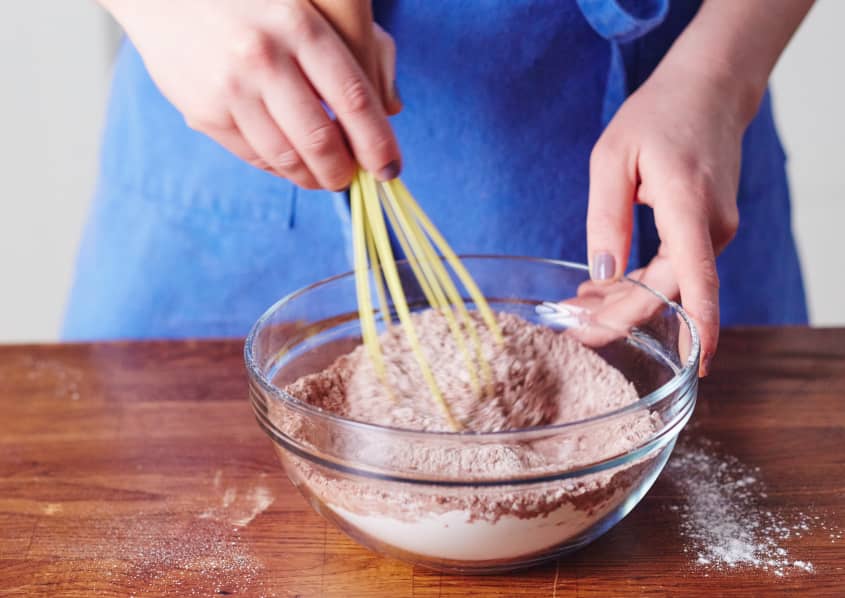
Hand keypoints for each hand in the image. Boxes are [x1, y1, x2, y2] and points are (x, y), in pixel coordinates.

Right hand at [102, 0, 401, 189]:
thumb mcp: (306, 5)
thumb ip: (355, 49)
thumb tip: (393, 107)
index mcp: (300, 25)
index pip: (354, 100)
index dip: (378, 144)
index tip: (390, 169)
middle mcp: (263, 56)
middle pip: (322, 140)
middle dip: (345, 171)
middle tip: (353, 179)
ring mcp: (230, 87)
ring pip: (287, 158)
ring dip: (313, 178)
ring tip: (325, 178)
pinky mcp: (203, 112)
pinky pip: (254, 157)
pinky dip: (280, 170)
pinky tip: (292, 165)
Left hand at [586, 61, 748, 375]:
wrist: (708, 90)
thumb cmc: (658, 115)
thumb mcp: (612, 158)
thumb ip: (606, 218)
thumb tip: (602, 276)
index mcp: (687, 204)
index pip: (697, 276)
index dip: (699, 324)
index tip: (696, 361)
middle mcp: (711, 225)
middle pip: (670, 293)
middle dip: (620, 318)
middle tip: (570, 328)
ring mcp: (715, 230)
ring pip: (671, 286)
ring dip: (626, 303)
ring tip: (576, 308)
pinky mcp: (708, 232)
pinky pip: (675, 270)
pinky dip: (640, 284)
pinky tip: (602, 287)